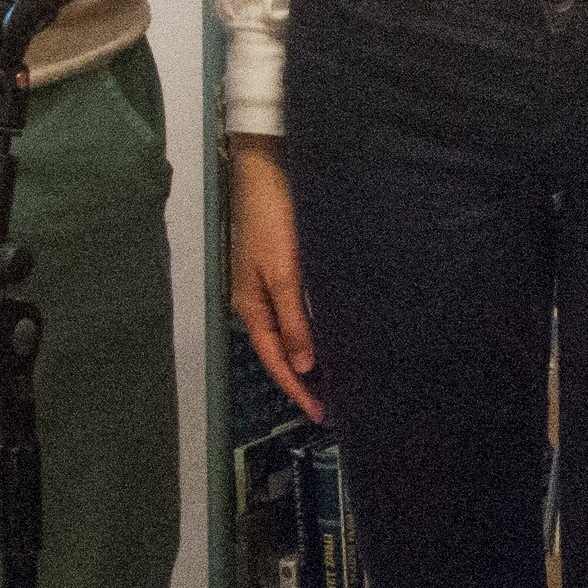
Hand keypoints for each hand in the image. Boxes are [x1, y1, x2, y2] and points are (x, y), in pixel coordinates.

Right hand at [226, 137, 323, 422]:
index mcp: (251, 308)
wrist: (268, 173)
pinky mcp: (284, 270)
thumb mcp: (285, 273)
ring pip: (291, 333)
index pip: (276, 361)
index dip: (298, 390)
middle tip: (333, 404)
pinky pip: (298, 312)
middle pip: (281, 351)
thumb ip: (295, 320)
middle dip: (303, 379)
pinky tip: (330, 336)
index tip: (322, 414)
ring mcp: (269, 287)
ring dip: (309, 356)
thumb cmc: (274, 222)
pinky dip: (313, 330)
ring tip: (336, 380)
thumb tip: (304, 368)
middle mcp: (258, 302)